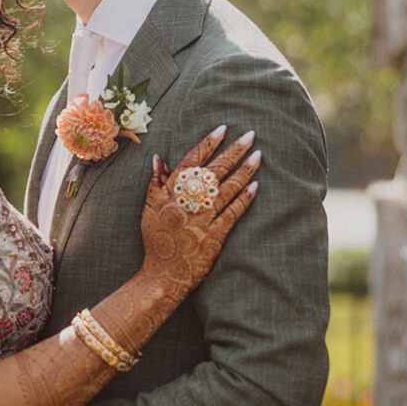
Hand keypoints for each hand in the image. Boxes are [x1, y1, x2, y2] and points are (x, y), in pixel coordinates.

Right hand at [140, 126, 259, 301]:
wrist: (162, 276)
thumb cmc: (156, 241)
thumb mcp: (148, 209)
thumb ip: (155, 183)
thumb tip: (159, 157)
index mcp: (169, 195)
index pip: (190, 163)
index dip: (207, 144)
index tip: (223, 129)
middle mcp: (185, 205)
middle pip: (212, 173)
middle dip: (232, 152)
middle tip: (250, 135)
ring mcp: (200, 222)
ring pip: (224, 191)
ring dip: (243, 172)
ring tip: (258, 155)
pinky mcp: (213, 238)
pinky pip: (231, 215)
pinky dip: (243, 200)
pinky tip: (255, 186)